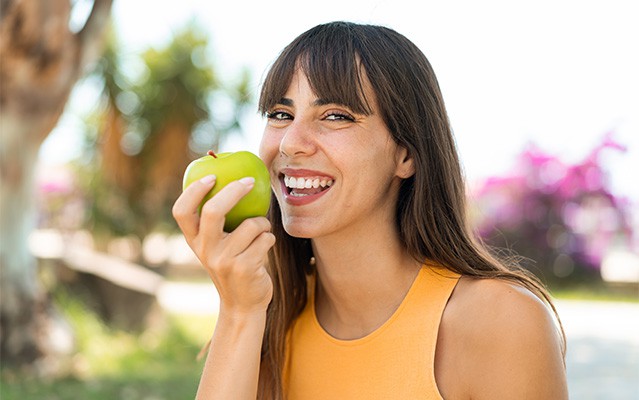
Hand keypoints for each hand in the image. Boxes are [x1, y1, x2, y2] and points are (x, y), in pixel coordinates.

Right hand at [172, 175, 275, 315]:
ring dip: (263, 223)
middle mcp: (205, 250)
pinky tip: (264, 248)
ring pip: (250, 224)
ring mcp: (224, 261)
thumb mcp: (219, 246)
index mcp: (194, 241)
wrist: (243, 305)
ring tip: (262, 231)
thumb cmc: (234, 264)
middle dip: (233, 191)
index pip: (182, 211)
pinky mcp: (244, 268)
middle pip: (213, 211)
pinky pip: (265, 239)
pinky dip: (270, 239)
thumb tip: (236, 178)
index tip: (212, 176)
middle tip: (249, 182)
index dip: (194, 191)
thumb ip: (219, 221)